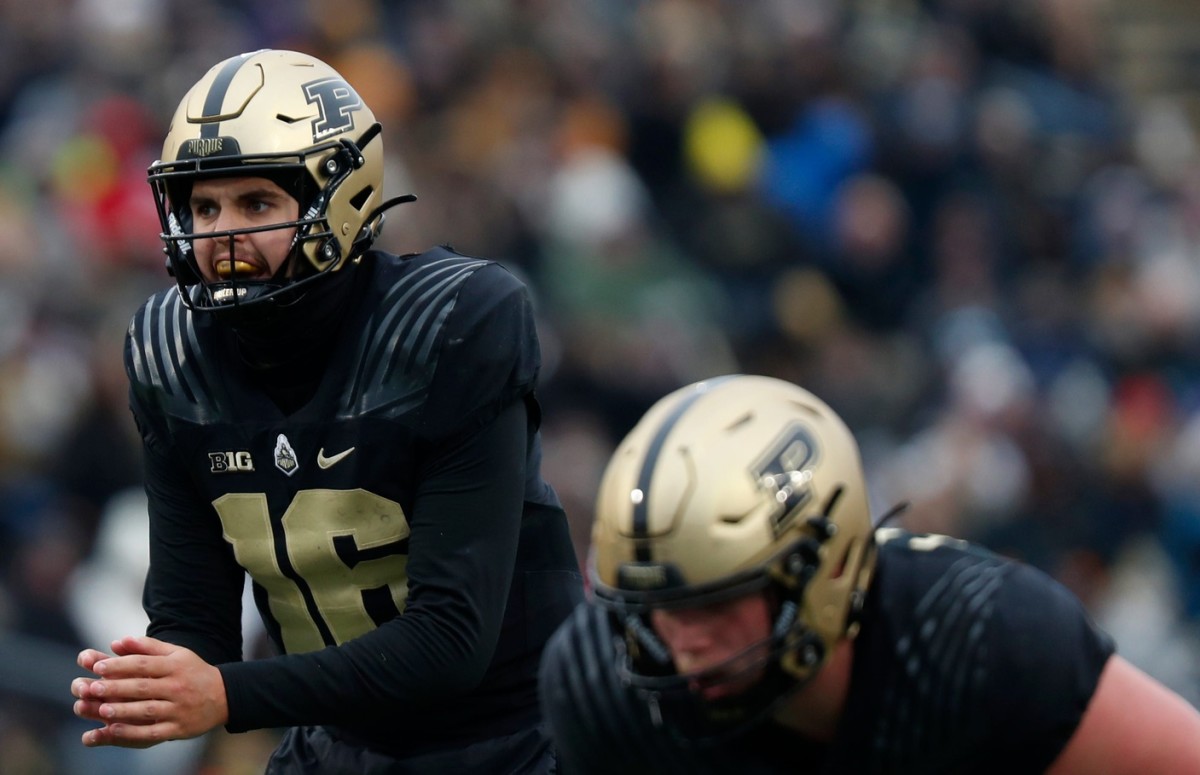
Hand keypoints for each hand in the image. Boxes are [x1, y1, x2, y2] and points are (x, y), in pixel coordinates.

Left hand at [71, 635, 227, 747]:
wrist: (224, 696)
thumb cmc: (193, 672)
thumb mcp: (177, 654)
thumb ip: (147, 647)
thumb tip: (117, 642)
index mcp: (175, 666)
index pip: (144, 664)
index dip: (120, 665)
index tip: (98, 666)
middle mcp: (177, 687)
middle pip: (143, 687)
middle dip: (116, 687)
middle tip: (92, 688)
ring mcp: (179, 709)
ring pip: (147, 710)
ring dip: (123, 710)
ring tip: (102, 709)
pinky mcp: (179, 728)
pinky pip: (153, 731)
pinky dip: (133, 732)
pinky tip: (115, 729)